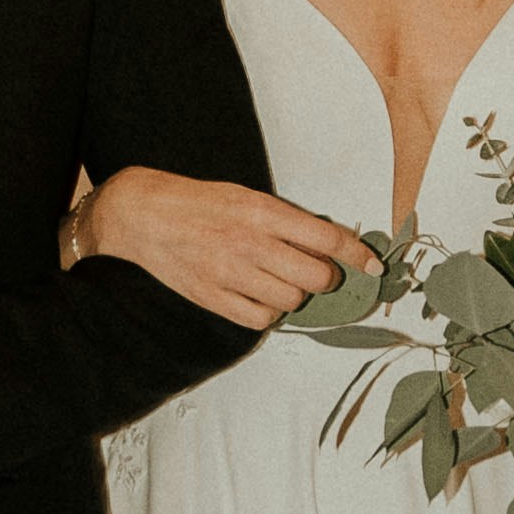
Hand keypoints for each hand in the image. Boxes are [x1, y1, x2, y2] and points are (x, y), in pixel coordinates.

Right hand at [68, 164, 371, 329]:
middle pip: (316, 277)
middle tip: (316, 271)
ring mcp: (230, 273)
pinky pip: (261, 318)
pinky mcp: (213, 297)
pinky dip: (269, 312)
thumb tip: (326, 243)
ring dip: (295, 294)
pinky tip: (260, 296)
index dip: (357, 255)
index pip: (326, 238)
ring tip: (279, 280)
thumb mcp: (244, 195)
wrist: (141, 214)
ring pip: (292, 301)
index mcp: (261, 211)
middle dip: (325, 277)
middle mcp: (250, 243)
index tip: (372, 265)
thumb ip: (284, 220)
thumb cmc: (196, 201)